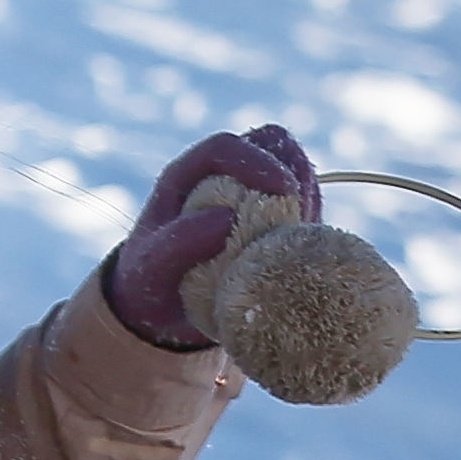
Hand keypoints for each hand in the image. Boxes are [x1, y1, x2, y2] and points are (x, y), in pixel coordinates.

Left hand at [106, 123, 324, 349]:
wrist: (160, 313)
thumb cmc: (150, 286)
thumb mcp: (152, 268)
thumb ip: (181, 241)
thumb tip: (226, 218)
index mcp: (185, 176)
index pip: (224, 148)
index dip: (257, 161)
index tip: (283, 189)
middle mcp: (219, 177)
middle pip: (269, 145)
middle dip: (293, 169)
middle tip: (303, 209)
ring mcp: (248, 195)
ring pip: (293, 171)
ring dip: (307, 193)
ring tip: (306, 229)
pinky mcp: (270, 219)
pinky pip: (301, 207)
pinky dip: (310, 220)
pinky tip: (308, 245)